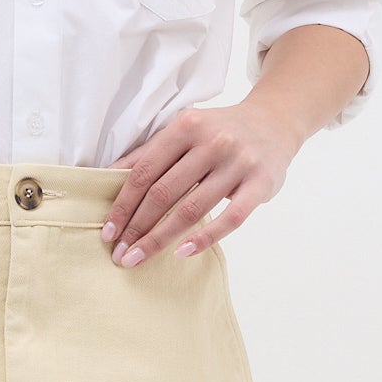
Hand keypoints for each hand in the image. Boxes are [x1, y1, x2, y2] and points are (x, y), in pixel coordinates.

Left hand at [101, 98, 300, 265]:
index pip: (145, 171)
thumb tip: (107, 177)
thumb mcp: (185, 130)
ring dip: (161, 238)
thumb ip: (151, 152)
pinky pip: (230, 219)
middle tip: (120, 254)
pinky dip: (204, 238)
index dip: (123, 204)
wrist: (274, 122)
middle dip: (137, 227)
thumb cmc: (220, 131)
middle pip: (164, 193)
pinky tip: (182, 253)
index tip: (109, 232)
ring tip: (140, 258)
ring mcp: (238, 163)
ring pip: (192, 209)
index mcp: (186, 127)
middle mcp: (212, 142)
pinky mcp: (261, 183)